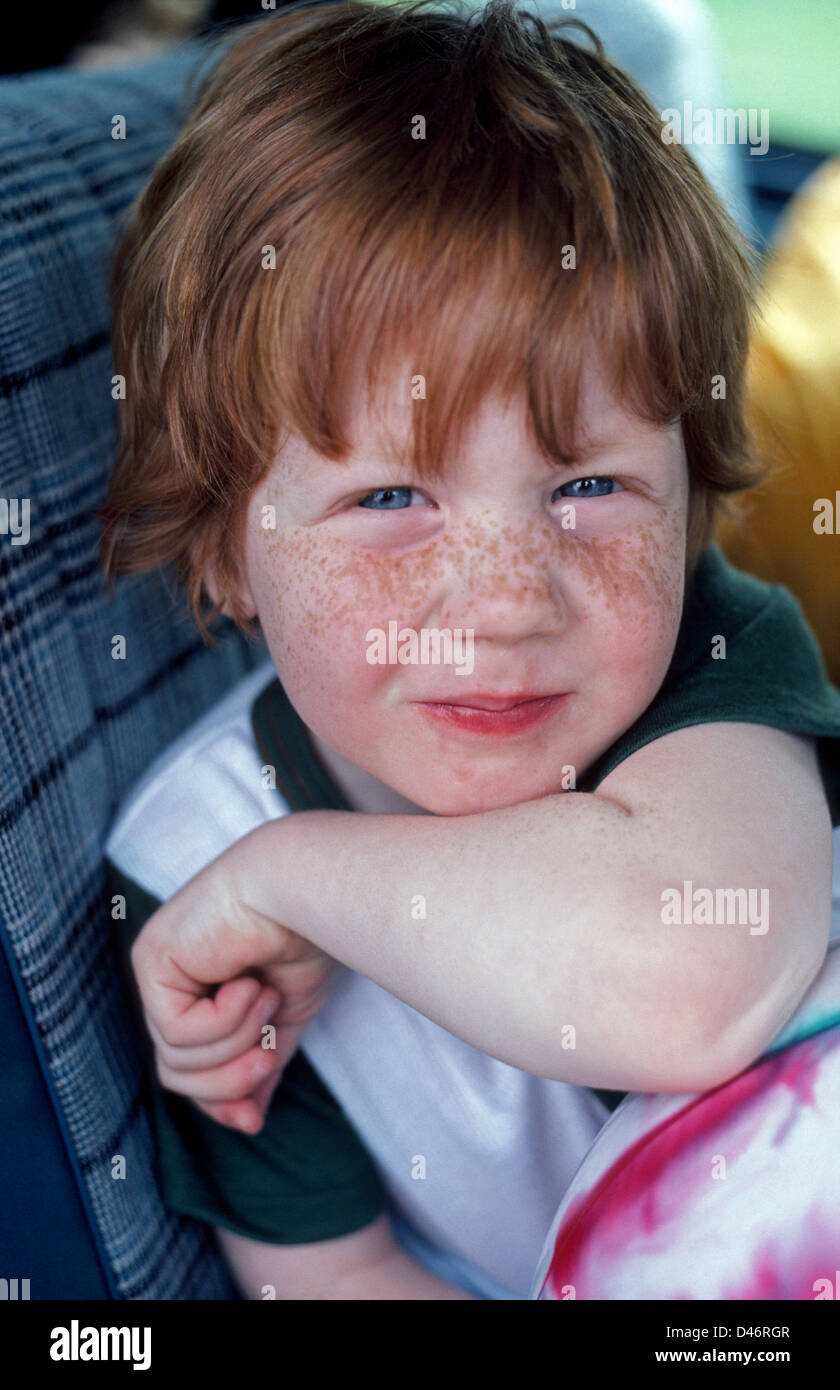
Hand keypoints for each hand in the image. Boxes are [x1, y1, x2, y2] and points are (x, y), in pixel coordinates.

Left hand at [129, 833, 335, 1132]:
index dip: (220, 1099)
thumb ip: (260, 1064)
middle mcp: (172, 980)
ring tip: (266, 998)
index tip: (253, 1119)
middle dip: (228, 1079)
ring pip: (177, 1061)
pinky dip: (223, 1020)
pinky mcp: (153, 960)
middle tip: (268, 1057)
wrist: (310, 888)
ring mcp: (158, 969)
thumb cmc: (306, 937)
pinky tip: (248, 983)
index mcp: (201, 992)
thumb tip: (246, 1123)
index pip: (191, 1069)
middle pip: (179, 1074)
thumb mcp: (283, 1019)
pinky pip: (177, 1032)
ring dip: (234, 1042)